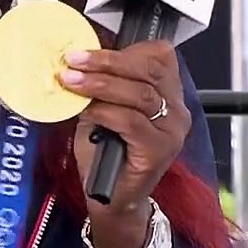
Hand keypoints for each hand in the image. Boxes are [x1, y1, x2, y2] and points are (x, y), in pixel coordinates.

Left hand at [63, 41, 190, 247]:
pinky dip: (104, 111)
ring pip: (140, 94)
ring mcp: (171, 131)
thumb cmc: (106, 150)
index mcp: (167, 93)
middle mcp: (176, 109)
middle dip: (107, 61)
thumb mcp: (104, 106)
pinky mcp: (158, 150)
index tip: (88, 50)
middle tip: (74, 60)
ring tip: (71, 80)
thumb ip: (104, 84)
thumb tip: (78, 60)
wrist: (110, 197)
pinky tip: (85, 111)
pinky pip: (131, 121)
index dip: (124, 49)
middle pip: (149, 70)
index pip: (158, 56)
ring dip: (100, 84)